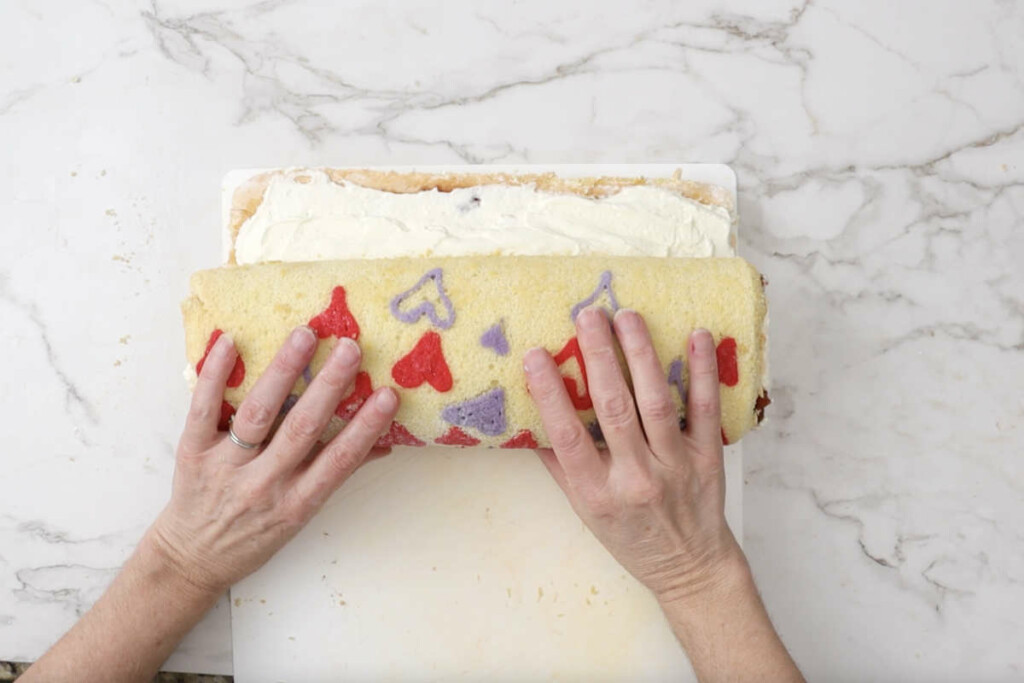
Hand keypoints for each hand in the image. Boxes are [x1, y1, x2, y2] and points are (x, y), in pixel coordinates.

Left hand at [147, 326, 398, 596]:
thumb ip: (337, 474)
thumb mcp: (301, 517)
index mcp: (296, 502)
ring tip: (304, 335)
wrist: (193, 559)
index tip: (387, 394)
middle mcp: (263, 484)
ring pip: (257, 414)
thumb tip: (386, 444)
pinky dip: (215, 374)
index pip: (338, 460)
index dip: (364, 427)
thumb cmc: (255, 535)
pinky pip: (203, 409)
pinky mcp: (191, 452)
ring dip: (282, 371)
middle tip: (350, 347)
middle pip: (301, 429)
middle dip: (328, 386)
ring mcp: (225, 467)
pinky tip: (230, 341)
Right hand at [524, 307, 743, 602]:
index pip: (568, 436)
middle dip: (599, 357)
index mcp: (597, 493)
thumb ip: (560, 464)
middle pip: (614, 409)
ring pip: (656, 402)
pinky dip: (701, 372)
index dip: (550, 393)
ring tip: (627, 316)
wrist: (690, 566)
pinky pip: (704, 409)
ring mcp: (675, 467)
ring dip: (641, 354)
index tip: (536, 354)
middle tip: (587, 315)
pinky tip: (695, 336)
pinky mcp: (708, 458)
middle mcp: (636, 478)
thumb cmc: (629, 535)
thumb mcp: (585, 510)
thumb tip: (527, 417)